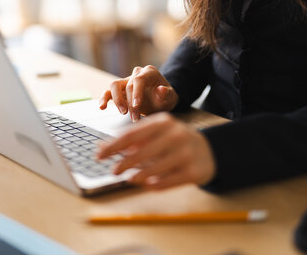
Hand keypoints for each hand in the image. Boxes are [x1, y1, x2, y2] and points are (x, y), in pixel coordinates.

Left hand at [97, 112, 215, 189]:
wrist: (208, 151)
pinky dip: (154, 184)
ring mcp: (185, 154)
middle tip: (113, 171)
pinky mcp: (192, 172)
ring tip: (128, 178)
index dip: (113, 146)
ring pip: (154, 169)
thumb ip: (131, 139)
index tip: (99, 156)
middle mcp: (175, 135)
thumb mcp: (156, 133)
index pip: (131, 135)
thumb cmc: (174, 141)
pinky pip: (167, 182)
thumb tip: (101, 148)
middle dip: (124, 163)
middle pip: (142, 152)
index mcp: (163, 122)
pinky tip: (147, 184)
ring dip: (138, 175)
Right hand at [99, 65, 178, 121]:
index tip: (137, 106)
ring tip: (122, 112)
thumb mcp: (170, 98)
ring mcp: (126, 81)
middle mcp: (136, 74)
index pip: (139, 79)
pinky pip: (108, 92)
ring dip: (116, 100)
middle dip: (130, 103)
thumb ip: (166, 94)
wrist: (160, 102)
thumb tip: (161, 89)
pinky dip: (104, 99)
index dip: (136, 92)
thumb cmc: (165, 99)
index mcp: (149, 72)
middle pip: (127, 85)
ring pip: (114, 85)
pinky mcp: (119, 90)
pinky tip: (102, 107)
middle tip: (134, 117)